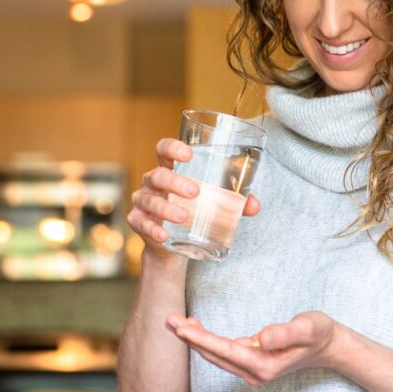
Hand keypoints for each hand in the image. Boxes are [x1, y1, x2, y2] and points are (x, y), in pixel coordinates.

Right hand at [127, 138, 260, 260]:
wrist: (171, 244)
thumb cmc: (193, 211)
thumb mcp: (212, 203)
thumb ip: (234, 201)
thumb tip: (254, 205)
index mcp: (169, 169)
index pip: (163, 150)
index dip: (172, 148)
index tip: (189, 153)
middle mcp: (152, 183)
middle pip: (158, 175)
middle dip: (175, 182)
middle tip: (195, 192)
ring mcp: (143, 202)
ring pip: (150, 201)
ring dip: (166, 208)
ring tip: (184, 216)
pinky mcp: (138, 222)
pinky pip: (141, 223)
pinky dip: (152, 229)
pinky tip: (164, 235)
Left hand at [166, 311, 337, 386]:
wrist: (328, 345)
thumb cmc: (318, 333)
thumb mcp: (308, 327)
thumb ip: (286, 333)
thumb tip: (263, 337)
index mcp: (264, 364)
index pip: (225, 350)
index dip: (201, 339)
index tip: (181, 329)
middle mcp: (254, 372)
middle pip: (214, 354)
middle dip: (190, 338)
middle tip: (168, 319)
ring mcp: (251, 369)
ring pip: (216, 355)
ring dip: (195, 339)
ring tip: (175, 321)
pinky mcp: (250, 362)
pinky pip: (222, 352)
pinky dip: (206, 340)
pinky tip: (195, 327)